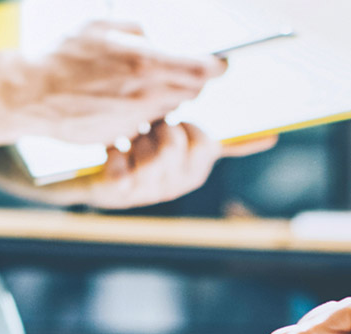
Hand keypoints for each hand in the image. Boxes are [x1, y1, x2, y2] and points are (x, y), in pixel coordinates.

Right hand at [14, 21, 225, 144]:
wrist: (32, 95)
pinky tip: (128, 100)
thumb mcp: (99, 27)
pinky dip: (148, 112)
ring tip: (149, 83)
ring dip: (169, 97)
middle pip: (191, 92)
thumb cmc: (62, 58)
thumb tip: (155, 38)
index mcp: (143, 62)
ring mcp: (135, 118)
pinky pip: (148, 123)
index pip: (198, 69)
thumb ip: (135, 30)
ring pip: (172, 109)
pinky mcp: (123, 134)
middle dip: (192, 81)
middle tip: (185, 71)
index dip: (214, 66)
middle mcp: (144, 94)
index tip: (220, 63)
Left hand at [70, 122, 273, 208]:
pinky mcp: (119, 193)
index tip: (174, 124)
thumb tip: (260, 122)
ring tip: (129, 141)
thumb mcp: (175, 135)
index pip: (206, 144)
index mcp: (193, 173)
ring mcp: (147, 193)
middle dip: (157, 127)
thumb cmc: (137, 148)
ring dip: (135, 137)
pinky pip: (121, 165)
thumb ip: (206, 127)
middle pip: (175, 143)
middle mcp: (174, 187)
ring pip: (149, 152)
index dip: (187, 126)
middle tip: (145, 131)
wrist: (90, 175)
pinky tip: (112, 152)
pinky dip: (113, 151)